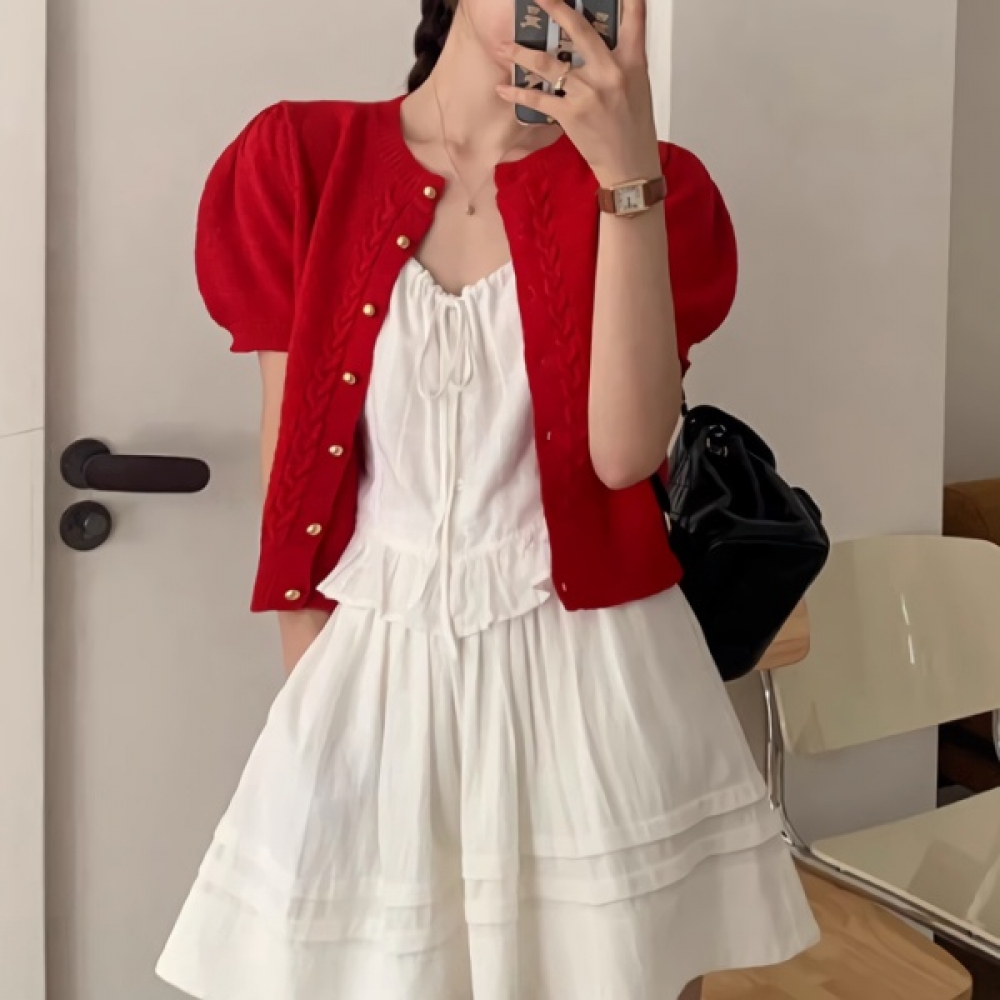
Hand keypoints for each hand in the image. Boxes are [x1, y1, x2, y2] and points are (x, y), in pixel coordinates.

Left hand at [496, 0, 661, 187]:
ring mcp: (588, 93)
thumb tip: (600, 43)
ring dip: (521, 54)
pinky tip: (503, 89)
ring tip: (503, 48)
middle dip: (556, 8)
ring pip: (548, 64)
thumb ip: (621, 61)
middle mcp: (609, 72)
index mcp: (632, 62)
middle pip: (579, 30)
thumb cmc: (634, 127)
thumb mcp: (638, 86)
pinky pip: (538, 99)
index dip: (628, 1)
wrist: (629, 165)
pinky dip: (518, 93)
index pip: (634, 20)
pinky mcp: (570, 114)